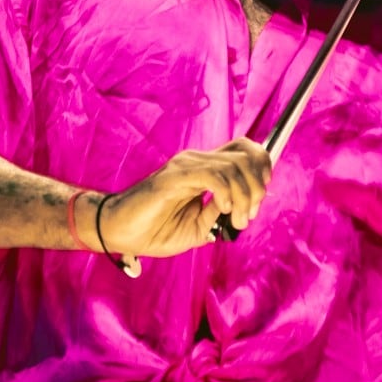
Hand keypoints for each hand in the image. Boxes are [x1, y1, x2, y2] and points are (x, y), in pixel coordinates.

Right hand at [96, 137, 271, 275]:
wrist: (121, 231)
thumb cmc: (155, 229)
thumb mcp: (199, 227)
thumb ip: (219, 214)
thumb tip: (242, 209)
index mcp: (204, 169)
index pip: (243, 150)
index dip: (261, 167)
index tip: (259, 198)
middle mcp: (197, 161)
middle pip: (244, 154)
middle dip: (257, 186)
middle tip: (247, 215)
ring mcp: (186, 166)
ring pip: (232, 166)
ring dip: (243, 196)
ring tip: (236, 220)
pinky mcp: (174, 177)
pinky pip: (212, 175)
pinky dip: (225, 193)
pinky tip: (221, 209)